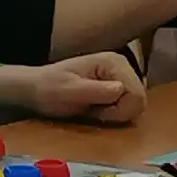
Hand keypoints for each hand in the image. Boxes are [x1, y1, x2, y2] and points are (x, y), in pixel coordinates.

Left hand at [0, 53, 145, 125]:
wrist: (36, 89)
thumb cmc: (49, 89)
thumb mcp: (68, 91)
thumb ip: (94, 91)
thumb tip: (121, 89)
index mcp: (114, 62)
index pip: (137, 95)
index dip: (119, 110)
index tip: (96, 111)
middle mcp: (122, 66)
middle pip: (140, 101)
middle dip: (118, 113)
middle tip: (94, 111)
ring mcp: (121, 77)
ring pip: (135, 106)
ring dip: (115, 114)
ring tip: (94, 109)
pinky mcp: (117, 87)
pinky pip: (128, 107)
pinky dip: (114, 113)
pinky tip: (97, 110)